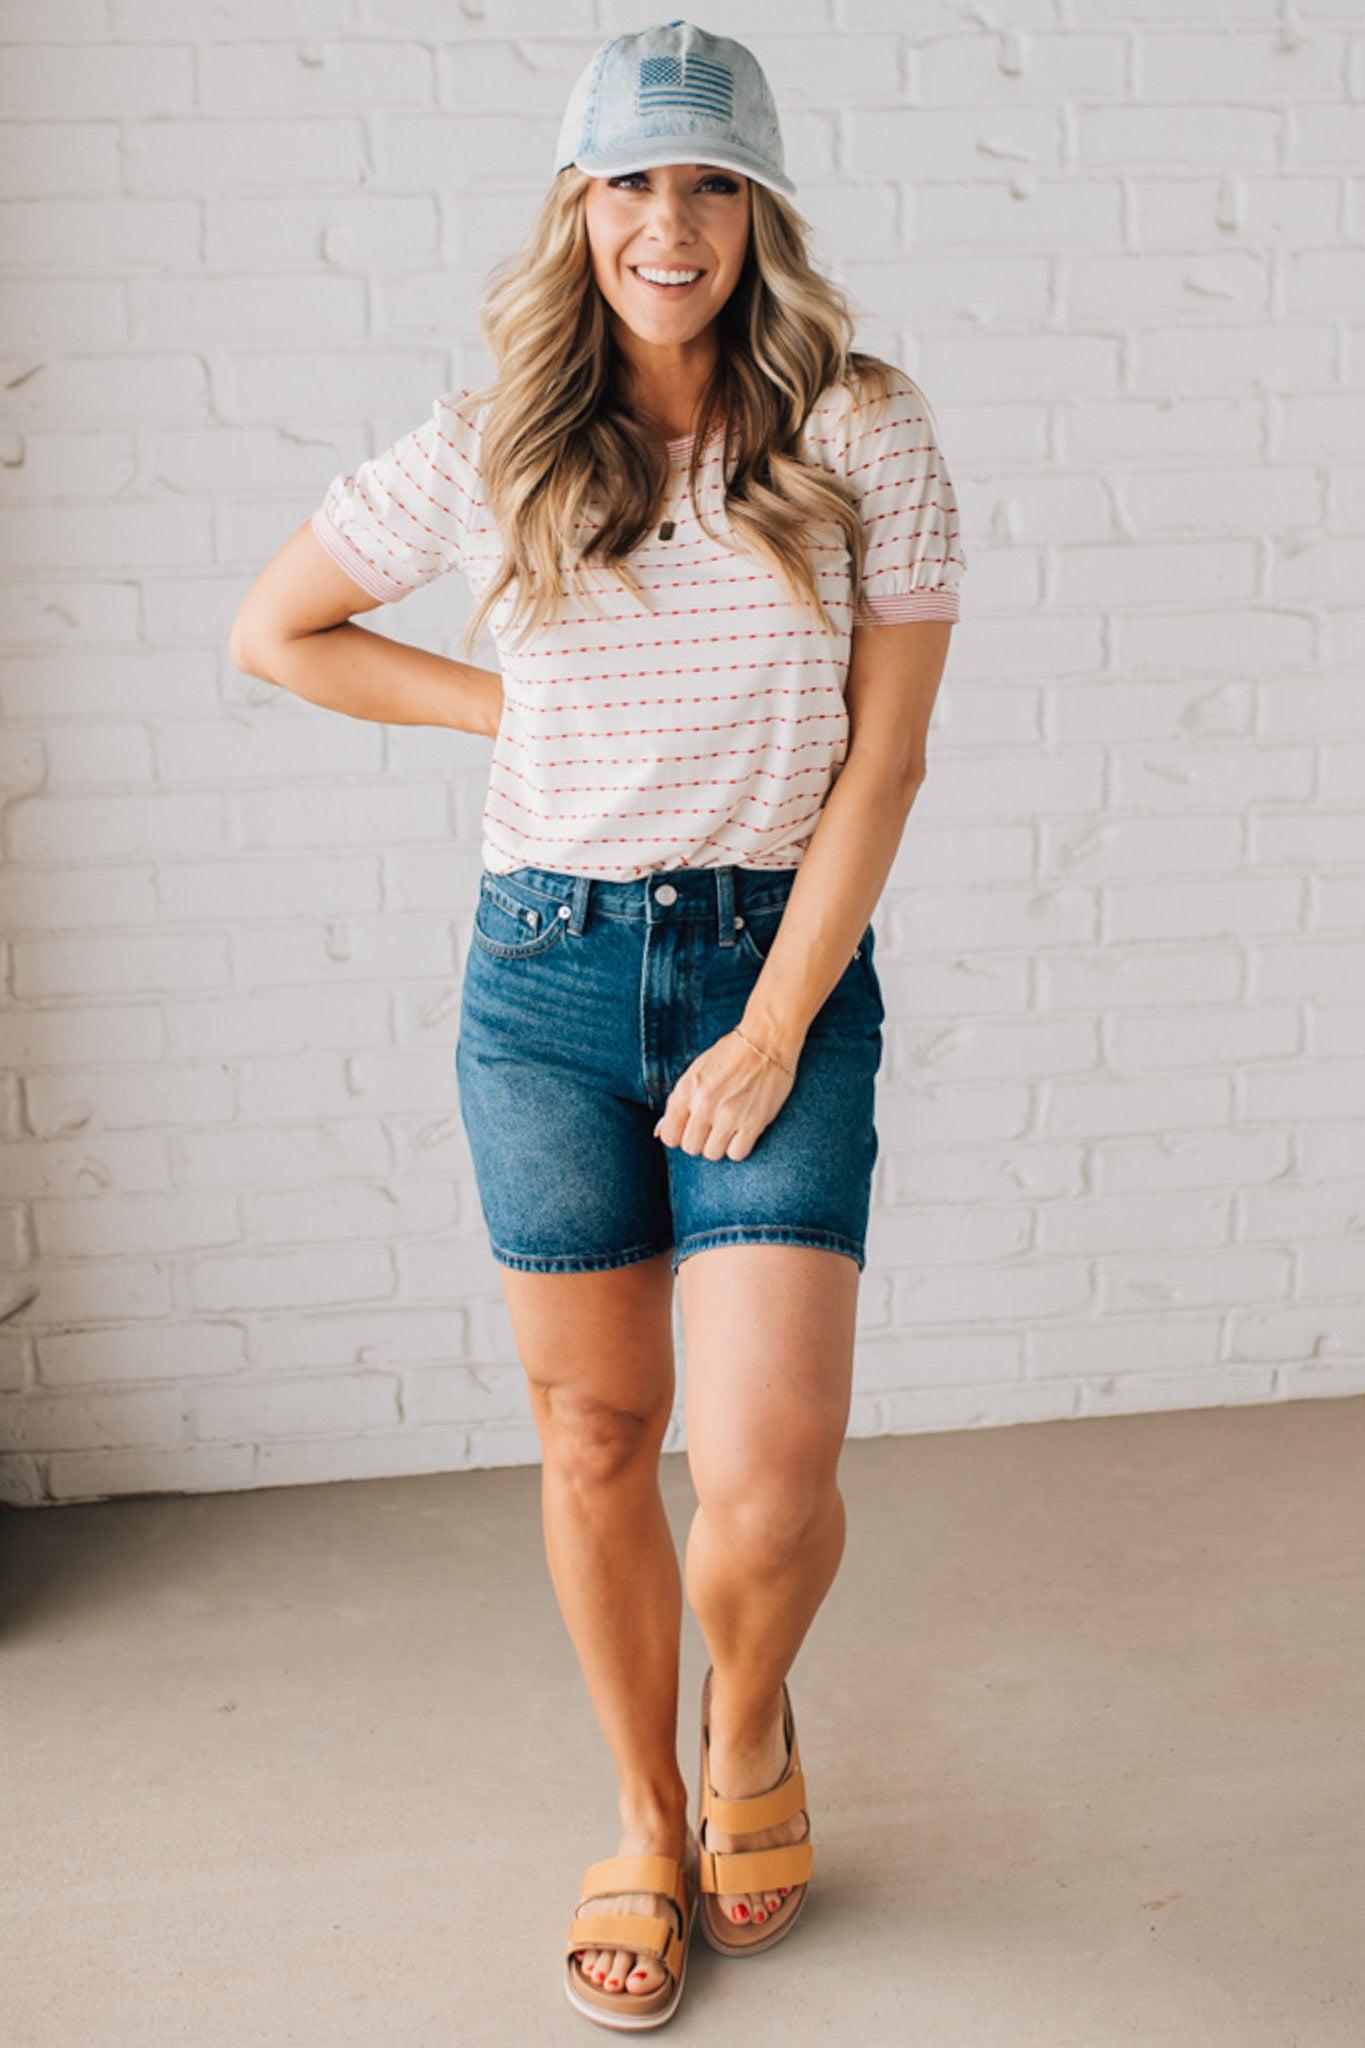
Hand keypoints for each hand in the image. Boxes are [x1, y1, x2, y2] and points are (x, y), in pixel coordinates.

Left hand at [653, 1028, 797, 1161]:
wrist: (766, 1040)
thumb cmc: (730, 1054)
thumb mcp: (695, 1072)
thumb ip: (677, 1103)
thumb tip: (658, 1132)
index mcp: (686, 1091)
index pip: (669, 1136)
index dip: (679, 1135)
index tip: (690, 1129)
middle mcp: (704, 1105)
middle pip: (690, 1147)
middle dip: (700, 1140)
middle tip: (712, 1127)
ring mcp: (728, 1116)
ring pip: (712, 1154)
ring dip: (719, 1145)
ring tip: (728, 1128)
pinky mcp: (753, 1123)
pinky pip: (737, 1154)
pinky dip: (738, 1147)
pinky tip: (742, 1132)